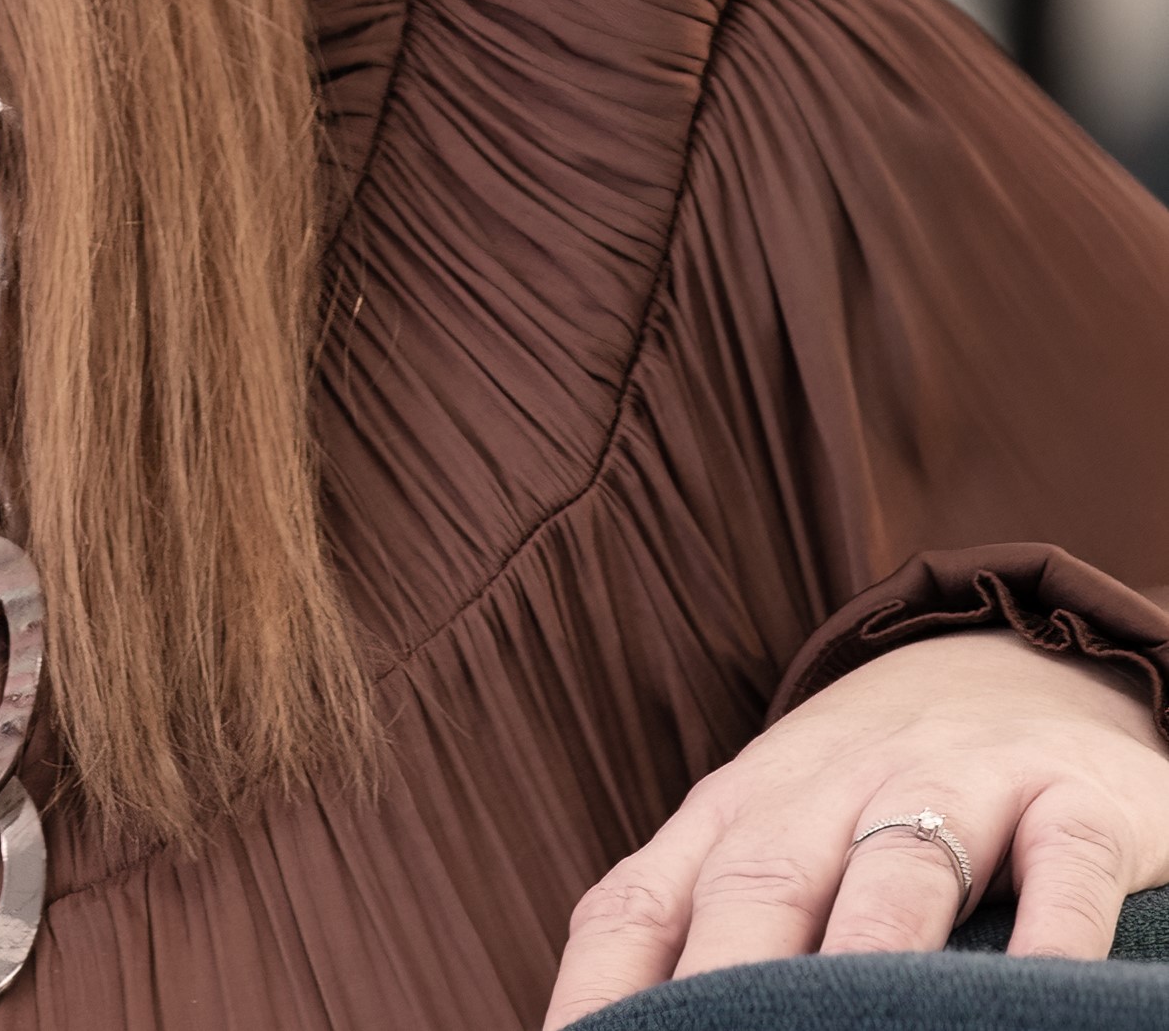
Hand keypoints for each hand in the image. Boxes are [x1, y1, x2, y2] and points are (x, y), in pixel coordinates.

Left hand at [542, 631, 1168, 1025]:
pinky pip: (1061, 868)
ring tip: (858, 1018)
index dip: (603, 987)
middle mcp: (827, 793)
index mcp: (729, 818)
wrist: (1020, 679)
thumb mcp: (772, 853)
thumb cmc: (868, 808)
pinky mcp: (1072, 803)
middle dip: (729, 976)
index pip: (637, 904)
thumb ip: (695, 931)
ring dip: (871, 946)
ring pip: (899, 867)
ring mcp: (953, 786)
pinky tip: (1036, 987)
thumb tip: (616, 1026)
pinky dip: (1050, 930)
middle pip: (759, 882)